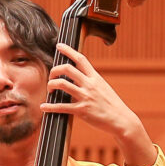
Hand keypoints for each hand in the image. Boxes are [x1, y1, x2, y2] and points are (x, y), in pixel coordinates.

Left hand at [41, 43, 155, 165]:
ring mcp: (85, 97)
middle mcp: (90, 85)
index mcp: (95, 77)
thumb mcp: (102, 87)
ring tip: (49, 89)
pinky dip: (50, 106)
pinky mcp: (82, 110)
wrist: (121, 119)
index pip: (81, 59)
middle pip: (67, 69)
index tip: (59, 45)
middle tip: (51, 76)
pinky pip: (61, 107)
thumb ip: (90, 81)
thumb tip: (77, 77)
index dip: (68, 50)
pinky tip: (43, 106)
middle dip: (55, 70)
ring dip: (51, 85)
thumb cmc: (111, 104)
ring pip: (62, 84)